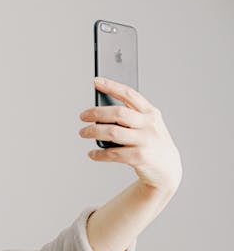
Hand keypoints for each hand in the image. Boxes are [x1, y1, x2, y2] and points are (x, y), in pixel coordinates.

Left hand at [78, 76, 182, 192]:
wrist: (167, 169)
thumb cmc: (151, 143)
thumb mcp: (147, 126)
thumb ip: (130, 117)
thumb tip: (99, 113)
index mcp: (151, 113)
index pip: (130, 94)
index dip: (112, 86)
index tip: (96, 81)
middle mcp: (150, 124)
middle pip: (118, 113)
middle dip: (96, 113)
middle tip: (82, 116)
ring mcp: (145, 141)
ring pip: (113, 132)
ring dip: (93, 132)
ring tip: (83, 132)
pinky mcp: (140, 157)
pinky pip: (113, 153)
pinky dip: (99, 154)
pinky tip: (92, 154)